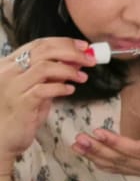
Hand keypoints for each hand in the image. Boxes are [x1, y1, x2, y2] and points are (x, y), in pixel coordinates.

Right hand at [0, 38, 92, 159]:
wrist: (4, 137)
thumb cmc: (21, 112)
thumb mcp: (38, 88)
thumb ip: (53, 74)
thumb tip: (77, 60)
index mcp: (10, 64)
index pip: (39, 44)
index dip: (64, 42)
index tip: (84, 46)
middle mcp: (7, 72)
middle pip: (43, 51)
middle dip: (72, 53)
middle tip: (90, 60)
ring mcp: (12, 87)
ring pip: (44, 67)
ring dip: (69, 70)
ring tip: (83, 77)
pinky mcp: (20, 103)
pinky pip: (44, 89)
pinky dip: (61, 87)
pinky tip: (70, 90)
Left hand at [73, 112, 139, 180]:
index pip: (137, 150)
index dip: (116, 142)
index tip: (98, 132)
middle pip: (122, 160)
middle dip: (99, 150)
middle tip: (80, 139)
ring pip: (117, 167)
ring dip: (96, 157)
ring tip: (77, 145)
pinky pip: (119, 169)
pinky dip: (102, 162)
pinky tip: (89, 155)